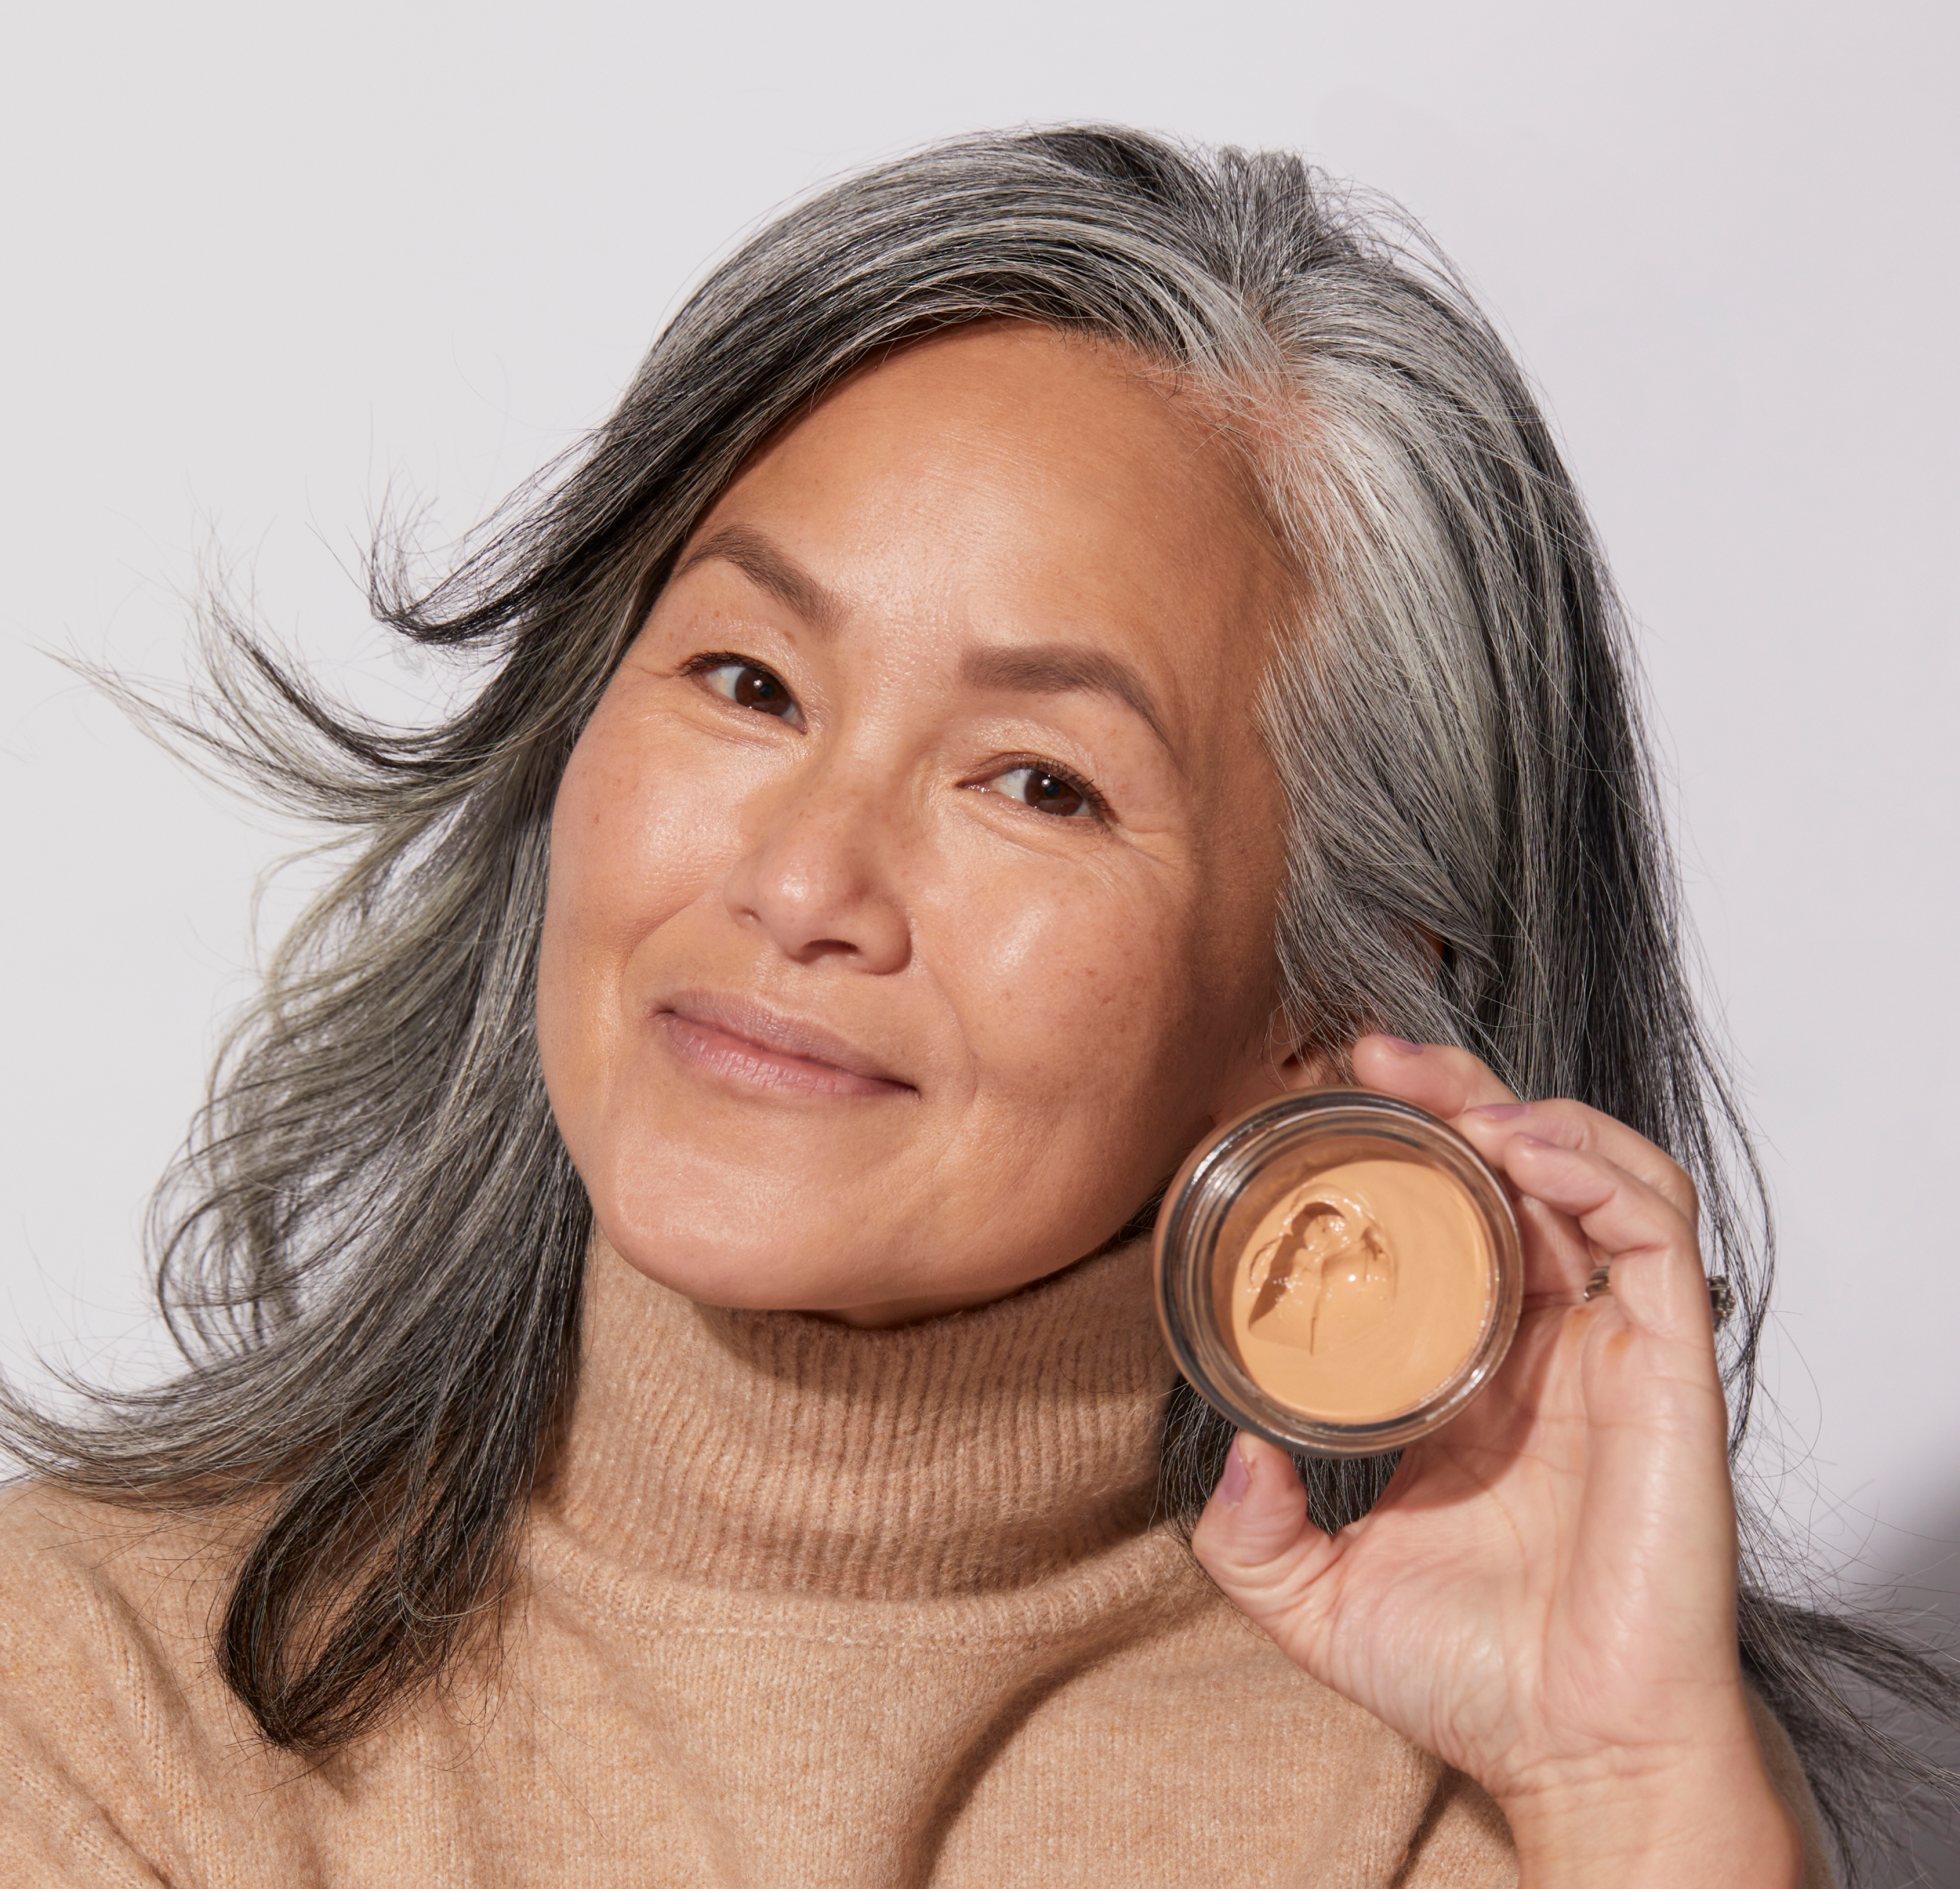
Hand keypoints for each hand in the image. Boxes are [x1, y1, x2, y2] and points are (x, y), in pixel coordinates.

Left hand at [1190, 1036, 1804, 1887]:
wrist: (1572, 1757)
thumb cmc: (1468, 1680)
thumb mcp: (1311, 1595)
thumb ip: (1249, 1531)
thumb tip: (1227, 1447)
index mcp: (1472, 1374)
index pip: (1452, 1219)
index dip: (1404, 1148)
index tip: (1329, 1100)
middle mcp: (1546, 1344)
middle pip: (1520, 1171)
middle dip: (1455, 1093)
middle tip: (1376, 1056)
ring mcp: (1611, 1349)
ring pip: (1597, 1174)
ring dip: (1525, 1112)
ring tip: (1447, 1094)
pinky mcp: (1670, 1367)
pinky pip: (1655, 1231)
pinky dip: (1595, 1168)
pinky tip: (1523, 1152)